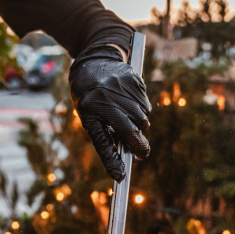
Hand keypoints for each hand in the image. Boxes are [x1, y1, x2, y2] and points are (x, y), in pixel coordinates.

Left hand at [69, 44, 151, 180]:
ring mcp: (123, 85)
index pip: (112, 137)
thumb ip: (106, 143)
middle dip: (138, 140)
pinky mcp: (134, 79)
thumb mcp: (90, 119)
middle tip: (136, 145)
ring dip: (139, 124)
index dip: (121, 155)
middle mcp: (107, 95)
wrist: (92, 63)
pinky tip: (129, 103)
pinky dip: (141, 109)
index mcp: (93, 108)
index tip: (127, 170)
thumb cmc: (88, 98)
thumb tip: (122, 168)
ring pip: (144, 116)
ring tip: (126, 117)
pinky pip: (146, 104)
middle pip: (136, 127)